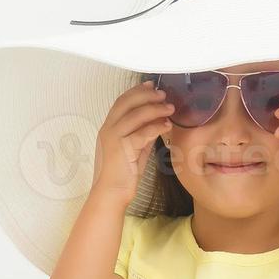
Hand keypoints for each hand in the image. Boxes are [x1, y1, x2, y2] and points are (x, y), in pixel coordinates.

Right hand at [90, 80, 175, 208]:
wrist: (111, 193)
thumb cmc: (123, 174)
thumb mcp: (134, 149)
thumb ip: (142, 134)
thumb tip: (157, 121)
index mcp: (108, 127)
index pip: (121, 102)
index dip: (137, 91)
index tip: (151, 85)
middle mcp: (108, 129)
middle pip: (127, 103)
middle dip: (147, 95)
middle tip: (163, 94)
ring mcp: (113, 138)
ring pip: (135, 115)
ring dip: (155, 109)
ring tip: (170, 108)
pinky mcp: (122, 149)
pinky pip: (141, 133)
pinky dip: (156, 127)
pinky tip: (166, 125)